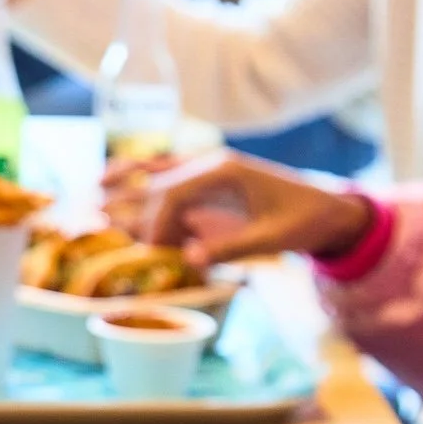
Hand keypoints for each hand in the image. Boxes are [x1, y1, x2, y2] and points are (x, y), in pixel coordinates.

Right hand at [104, 150, 372, 267]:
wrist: (330, 210)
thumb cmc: (305, 222)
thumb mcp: (273, 238)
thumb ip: (232, 247)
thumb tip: (190, 260)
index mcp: (226, 171)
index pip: (174, 192)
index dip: (156, 222)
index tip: (150, 250)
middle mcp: (212, 163)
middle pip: (160, 181)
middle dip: (131, 204)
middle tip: (100, 225)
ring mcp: (210, 168)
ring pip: (160, 170)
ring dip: (128, 181)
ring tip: (92, 189)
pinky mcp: (211, 179)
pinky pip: (170, 174)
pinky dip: (144, 176)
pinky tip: (117, 177)